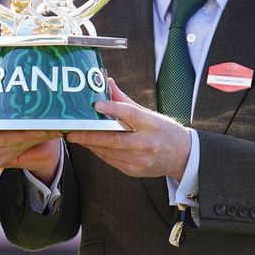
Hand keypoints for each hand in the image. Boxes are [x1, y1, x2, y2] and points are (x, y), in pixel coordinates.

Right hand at [0, 98, 60, 184]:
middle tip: (57, 126)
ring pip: (15, 152)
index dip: (29, 131)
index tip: (46, 125)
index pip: (8, 136)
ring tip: (49, 131)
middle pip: (17, 145)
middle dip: (38, 136)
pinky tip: (29, 140)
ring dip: (32, 142)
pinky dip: (20, 148)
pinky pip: (9, 157)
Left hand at [66, 79, 191, 179]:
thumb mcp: (149, 113)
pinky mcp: (135, 171)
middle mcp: (147, 143)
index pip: (130, 114)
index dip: (112, 109)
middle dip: (89, 135)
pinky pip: (111, 161)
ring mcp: (141, 159)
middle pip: (114, 139)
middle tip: (72, 130)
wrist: (183, 156)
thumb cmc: (164, 131)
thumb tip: (107, 83)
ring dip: (90, 144)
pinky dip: (99, 152)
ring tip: (76, 136)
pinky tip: (90, 145)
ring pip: (109, 152)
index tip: (96, 105)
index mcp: (152, 124)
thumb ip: (125, 101)